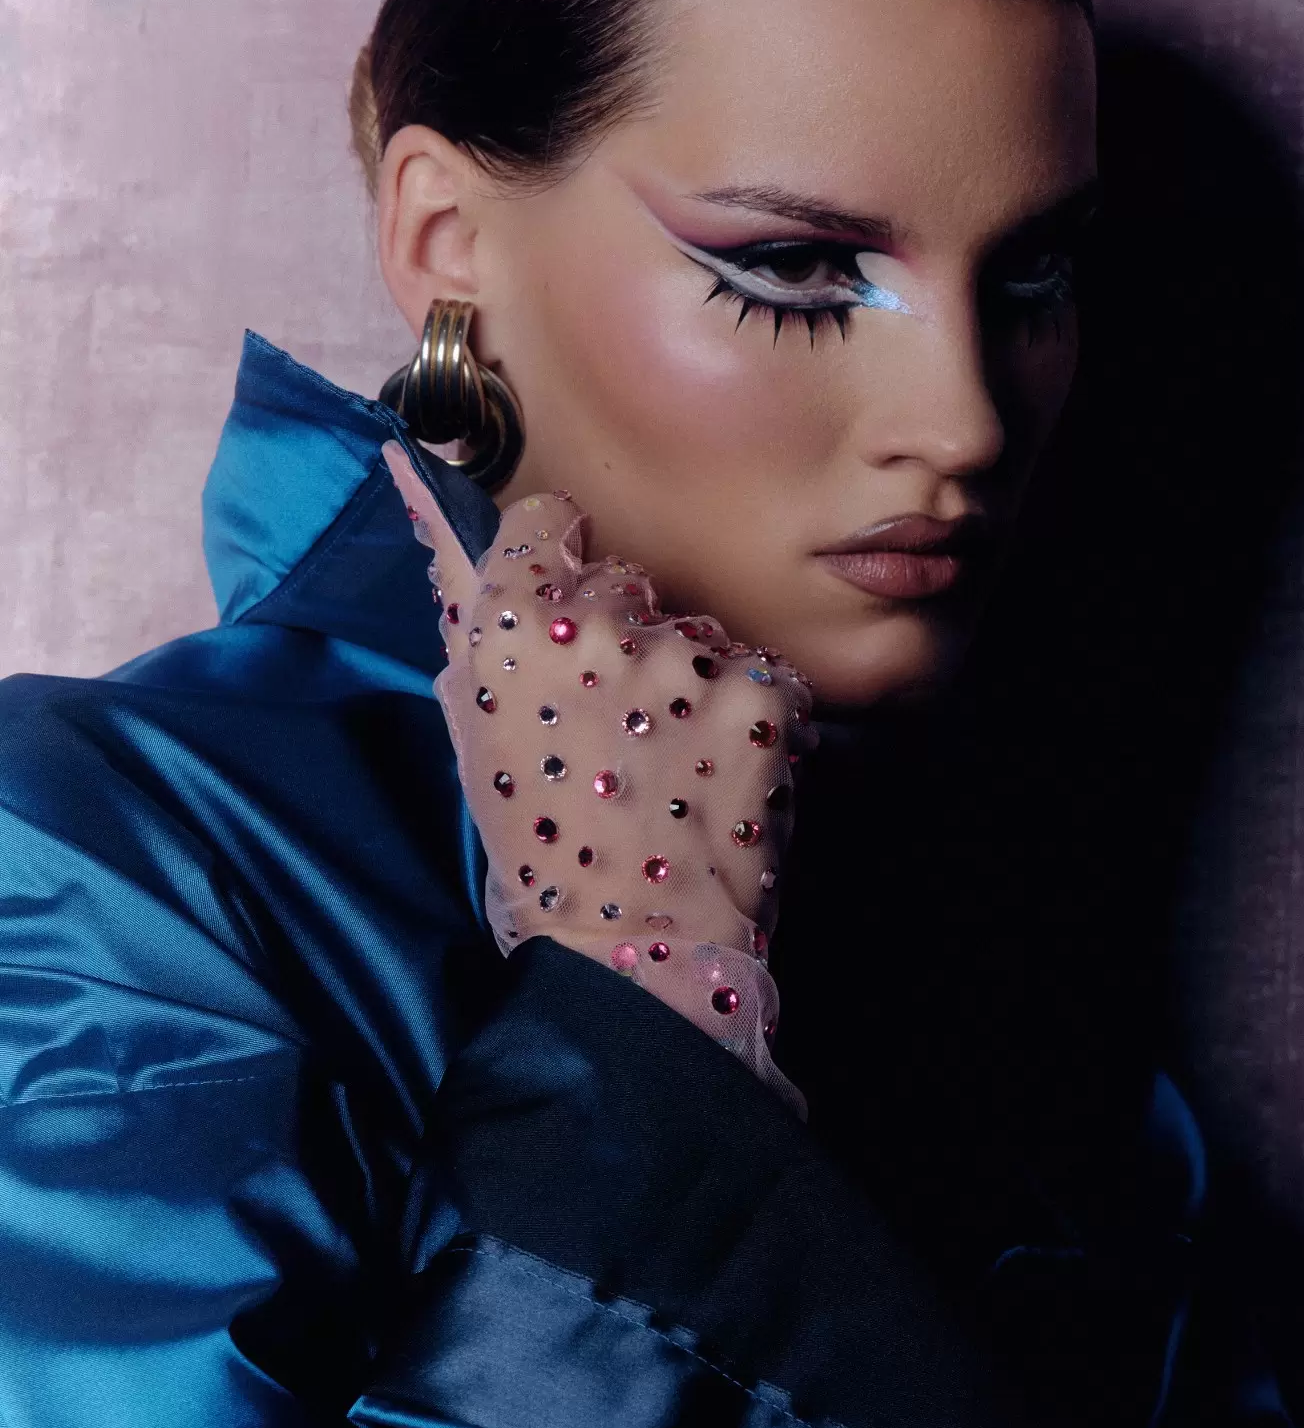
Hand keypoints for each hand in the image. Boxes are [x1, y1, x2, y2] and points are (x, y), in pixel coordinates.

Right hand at [383, 444, 812, 1103]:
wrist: (636, 948)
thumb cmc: (537, 848)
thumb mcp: (471, 729)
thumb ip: (462, 611)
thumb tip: (416, 479)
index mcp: (513, 621)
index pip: (546, 519)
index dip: (554, 565)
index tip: (561, 617)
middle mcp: (602, 619)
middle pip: (623, 579)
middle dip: (621, 635)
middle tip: (615, 727)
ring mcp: (689, 653)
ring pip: (694, 630)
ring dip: (686, 680)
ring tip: (668, 765)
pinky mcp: (763, 690)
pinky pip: (758, 673)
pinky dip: (746, 716)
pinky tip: (717, 775)